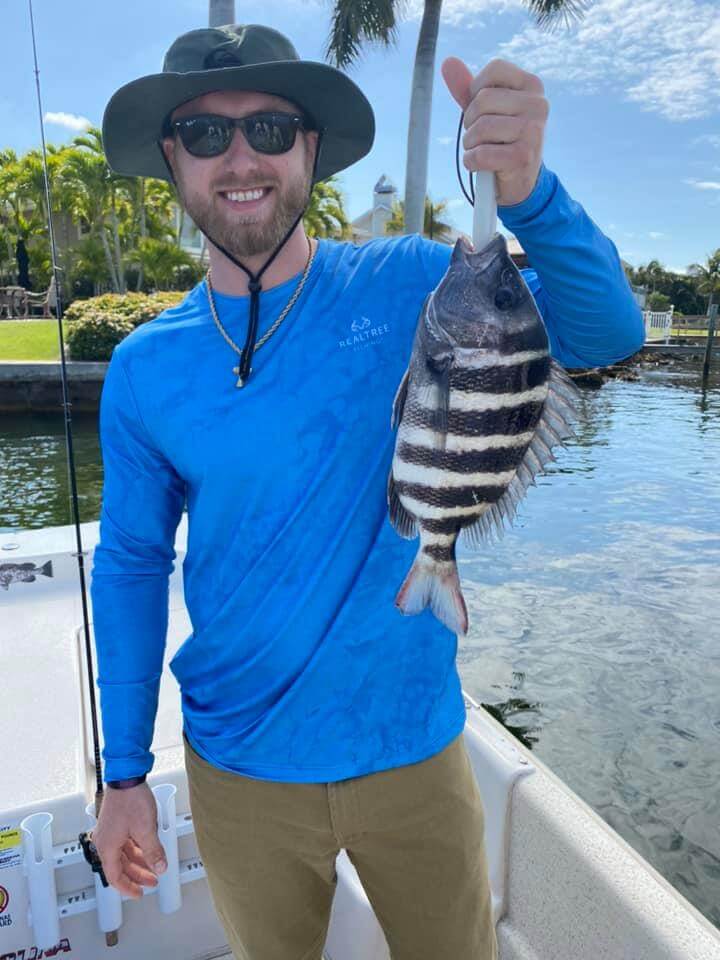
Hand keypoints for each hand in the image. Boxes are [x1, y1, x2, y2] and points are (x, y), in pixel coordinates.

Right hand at [91, 784, 166, 898]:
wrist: (126, 776)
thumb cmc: (131, 799)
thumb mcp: (146, 829)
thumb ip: (153, 851)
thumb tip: (160, 868)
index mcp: (107, 847)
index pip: (115, 877)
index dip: (128, 887)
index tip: (139, 894)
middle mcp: (105, 841)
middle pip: (120, 866)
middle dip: (137, 875)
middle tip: (153, 881)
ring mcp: (110, 832)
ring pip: (124, 854)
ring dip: (139, 862)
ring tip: (155, 866)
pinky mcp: (116, 823)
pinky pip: (126, 843)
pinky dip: (137, 849)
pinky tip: (148, 849)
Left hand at [441, 57, 548, 206]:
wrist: (518, 180)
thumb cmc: (501, 139)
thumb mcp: (486, 110)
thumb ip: (467, 88)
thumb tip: (448, 62)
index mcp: (532, 86)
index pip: (494, 69)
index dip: (476, 90)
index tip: (481, 109)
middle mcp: (538, 105)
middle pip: (483, 100)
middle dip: (470, 121)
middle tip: (479, 135)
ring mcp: (533, 131)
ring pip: (481, 127)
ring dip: (470, 144)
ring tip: (480, 149)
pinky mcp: (523, 157)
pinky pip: (481, 154)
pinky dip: (471, 161)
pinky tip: (479, 164)